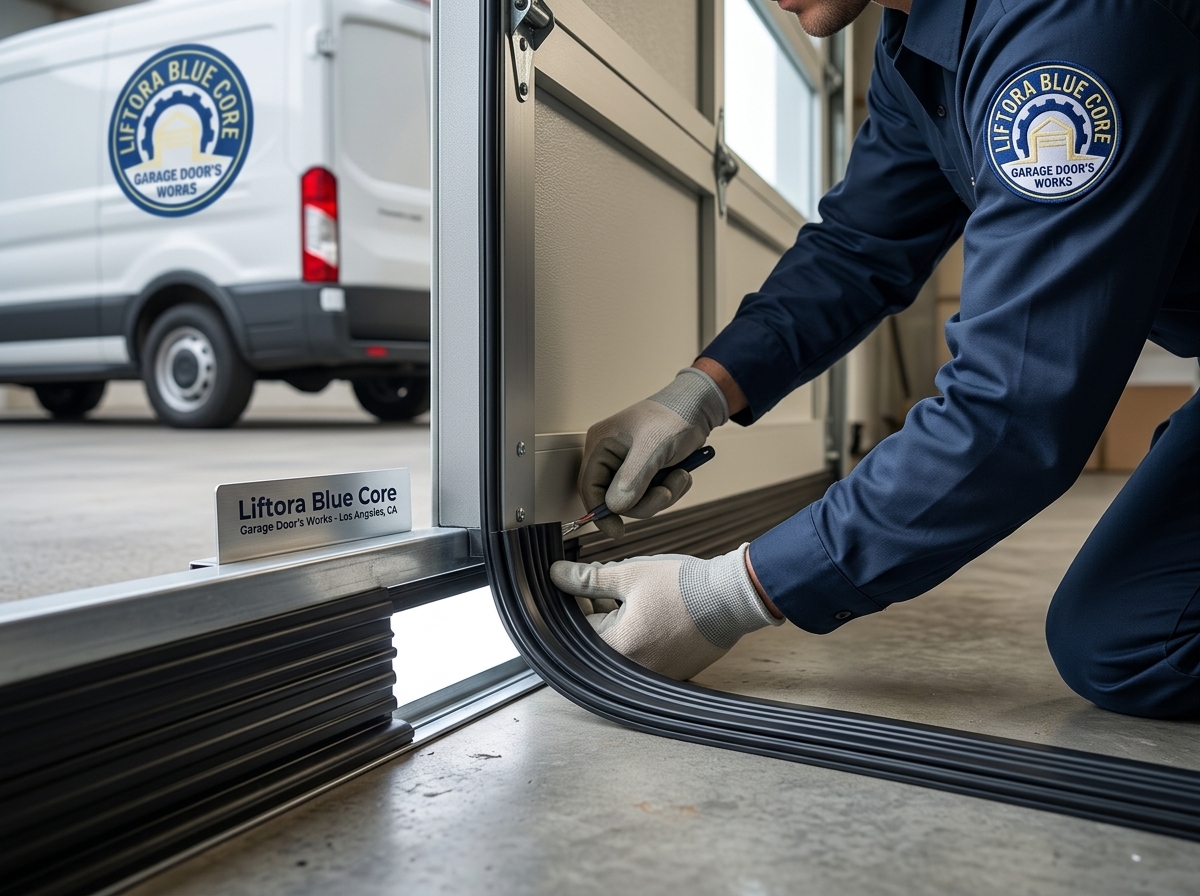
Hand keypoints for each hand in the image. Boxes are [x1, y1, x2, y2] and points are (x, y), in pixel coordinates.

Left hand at [550, 544, 782, 679]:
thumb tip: (556, 574)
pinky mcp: (671, 675)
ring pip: (619, 650)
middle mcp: (632, 669)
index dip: (573, 604)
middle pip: (597, 642)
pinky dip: (639, 638)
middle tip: (607, 589)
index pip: (577, 629)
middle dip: (596, 614)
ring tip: (632, 598)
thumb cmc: (682, 586)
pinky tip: (648, 615)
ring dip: (617, 625)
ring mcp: (653, 676)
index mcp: (617, 646)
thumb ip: (589, 578)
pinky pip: (641, 658)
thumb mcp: (630, 575)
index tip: (577, 585)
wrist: (732, 599)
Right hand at [578, 367, 727, 537]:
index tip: (617, 531)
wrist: (698, 407)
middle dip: (645, 501)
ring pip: (635, 500)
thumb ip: (632, 479)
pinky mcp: (644, 470)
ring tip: (679, 476)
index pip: (589, 487)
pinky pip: (650, 494)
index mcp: (601, 445)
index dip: (600, 513)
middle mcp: (610, 456)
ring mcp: (627, 464)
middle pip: (615, 499)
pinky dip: (669, 490)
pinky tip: (680, 473)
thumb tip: (615, 507)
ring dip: (662, 495)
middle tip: (667, 491)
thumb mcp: (653, 448)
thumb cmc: (673, 417)